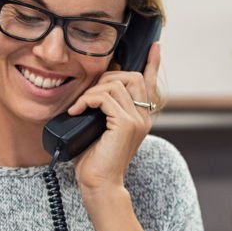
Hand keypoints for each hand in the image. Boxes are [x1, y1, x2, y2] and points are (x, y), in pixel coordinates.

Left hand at [66, 42, 160, 190]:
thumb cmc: (95, 160)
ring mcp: (137, 120)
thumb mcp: (100, 129)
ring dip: (93, 91)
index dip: (153, 63)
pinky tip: (77, 112)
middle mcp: (143, 116)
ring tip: (80, 107)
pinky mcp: (125, 124)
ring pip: (116, 84)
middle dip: (107, 77)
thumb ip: (105, 110)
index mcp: (140, 117)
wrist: (99, 184)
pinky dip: (87, 100)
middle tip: (89, 95)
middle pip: (132, 76)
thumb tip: (92, 93)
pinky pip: (105, 97)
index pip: (150, 83)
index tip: (154, 46)